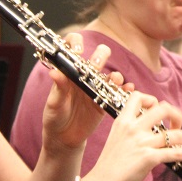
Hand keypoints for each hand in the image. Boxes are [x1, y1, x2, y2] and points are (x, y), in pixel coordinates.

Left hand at [40, 33, 121, 154]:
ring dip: (115, 74)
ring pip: (111, 74)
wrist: (64, 138)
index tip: (78, 51)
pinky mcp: (106, 101)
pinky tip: (127, 89)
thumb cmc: (55, 117)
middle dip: (100, 55)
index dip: (77, 43)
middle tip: (96, 65)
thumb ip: (58, 89)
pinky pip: (118, 93)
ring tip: (115, 79)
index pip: (73, 47)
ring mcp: (97, 88)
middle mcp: (85, 76)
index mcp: (70, 72)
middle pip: (98, 56)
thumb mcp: (54, 104)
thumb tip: (54, 73)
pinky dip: (125, 89)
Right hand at [83, 92, 181, 180]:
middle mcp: (133, 128)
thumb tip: (149, 131)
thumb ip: (130, 131)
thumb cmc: (108, 166)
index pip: (138, 96)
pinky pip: (175, 153)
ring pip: (175, 134)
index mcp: (122, 121)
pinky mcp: (148, 159)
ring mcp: (141, 143)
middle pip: (162, 108)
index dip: (152, 100)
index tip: (158, 111)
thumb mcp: (115, 139)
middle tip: (177, 125)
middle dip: (176, 114)